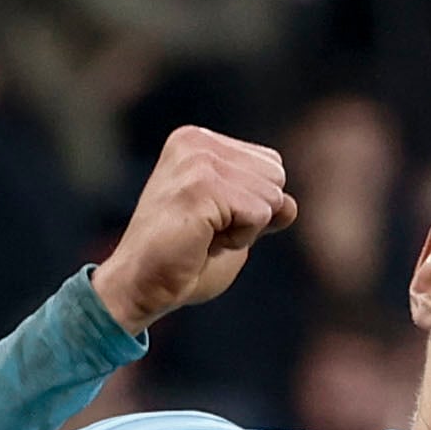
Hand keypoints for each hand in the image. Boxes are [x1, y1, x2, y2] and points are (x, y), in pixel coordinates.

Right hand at [91, 126, 298, 334]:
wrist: (139, 288)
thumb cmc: (182, 262)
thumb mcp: (234, 229)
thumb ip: (264, 209)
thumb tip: (291, 205)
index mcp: (198, 141)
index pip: (271, 164)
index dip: (252, 205)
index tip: (211, 222)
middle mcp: (196, 142)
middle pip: (276, 175)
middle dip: (253, 216)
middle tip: (207, 233)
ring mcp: (196, 161)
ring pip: (271, 195)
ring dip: (245, 230)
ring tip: (202, 238)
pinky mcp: (201, 187)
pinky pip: (259, 214)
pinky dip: (239, 239)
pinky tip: (202, 244)